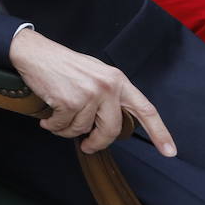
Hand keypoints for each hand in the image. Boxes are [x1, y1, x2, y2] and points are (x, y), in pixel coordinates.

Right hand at [8, 28, 175, 156]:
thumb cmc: (62, 64)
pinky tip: (48, 117)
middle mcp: (107, 87)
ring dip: (67, 129)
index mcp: (117, 80)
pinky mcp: (69, 101)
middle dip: (97, 142)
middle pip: (111, 130)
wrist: (34, 53)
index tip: (169, 152)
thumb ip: (109, 95)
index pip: (145, 109)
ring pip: (83, 130)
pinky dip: (53, 126)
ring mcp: (89, 94)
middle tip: (87, 146)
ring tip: (58, 117)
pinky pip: (64, 127)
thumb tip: (113, 124)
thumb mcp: (95, 74)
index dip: (159, 133)